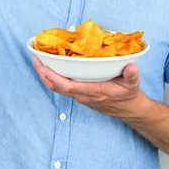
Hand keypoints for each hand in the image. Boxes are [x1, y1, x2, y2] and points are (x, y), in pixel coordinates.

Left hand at [33, 56, 147, 118]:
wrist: (128, 109)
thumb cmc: (128, 95)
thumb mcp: (133, 84)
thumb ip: (131, 75)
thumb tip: (131, 67)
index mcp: (93, 91)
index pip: (68, 86)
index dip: (53, 77)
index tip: (44, 66)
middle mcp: (83, 95)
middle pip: (56, 87)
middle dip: (44, 74)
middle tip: (36, 59)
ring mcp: (80, 96)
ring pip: (57, 88)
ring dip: (46, 75)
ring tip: (39, 60)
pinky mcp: (80, 94)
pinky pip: (61, 87)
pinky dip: (53, 78)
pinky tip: (50, 67)